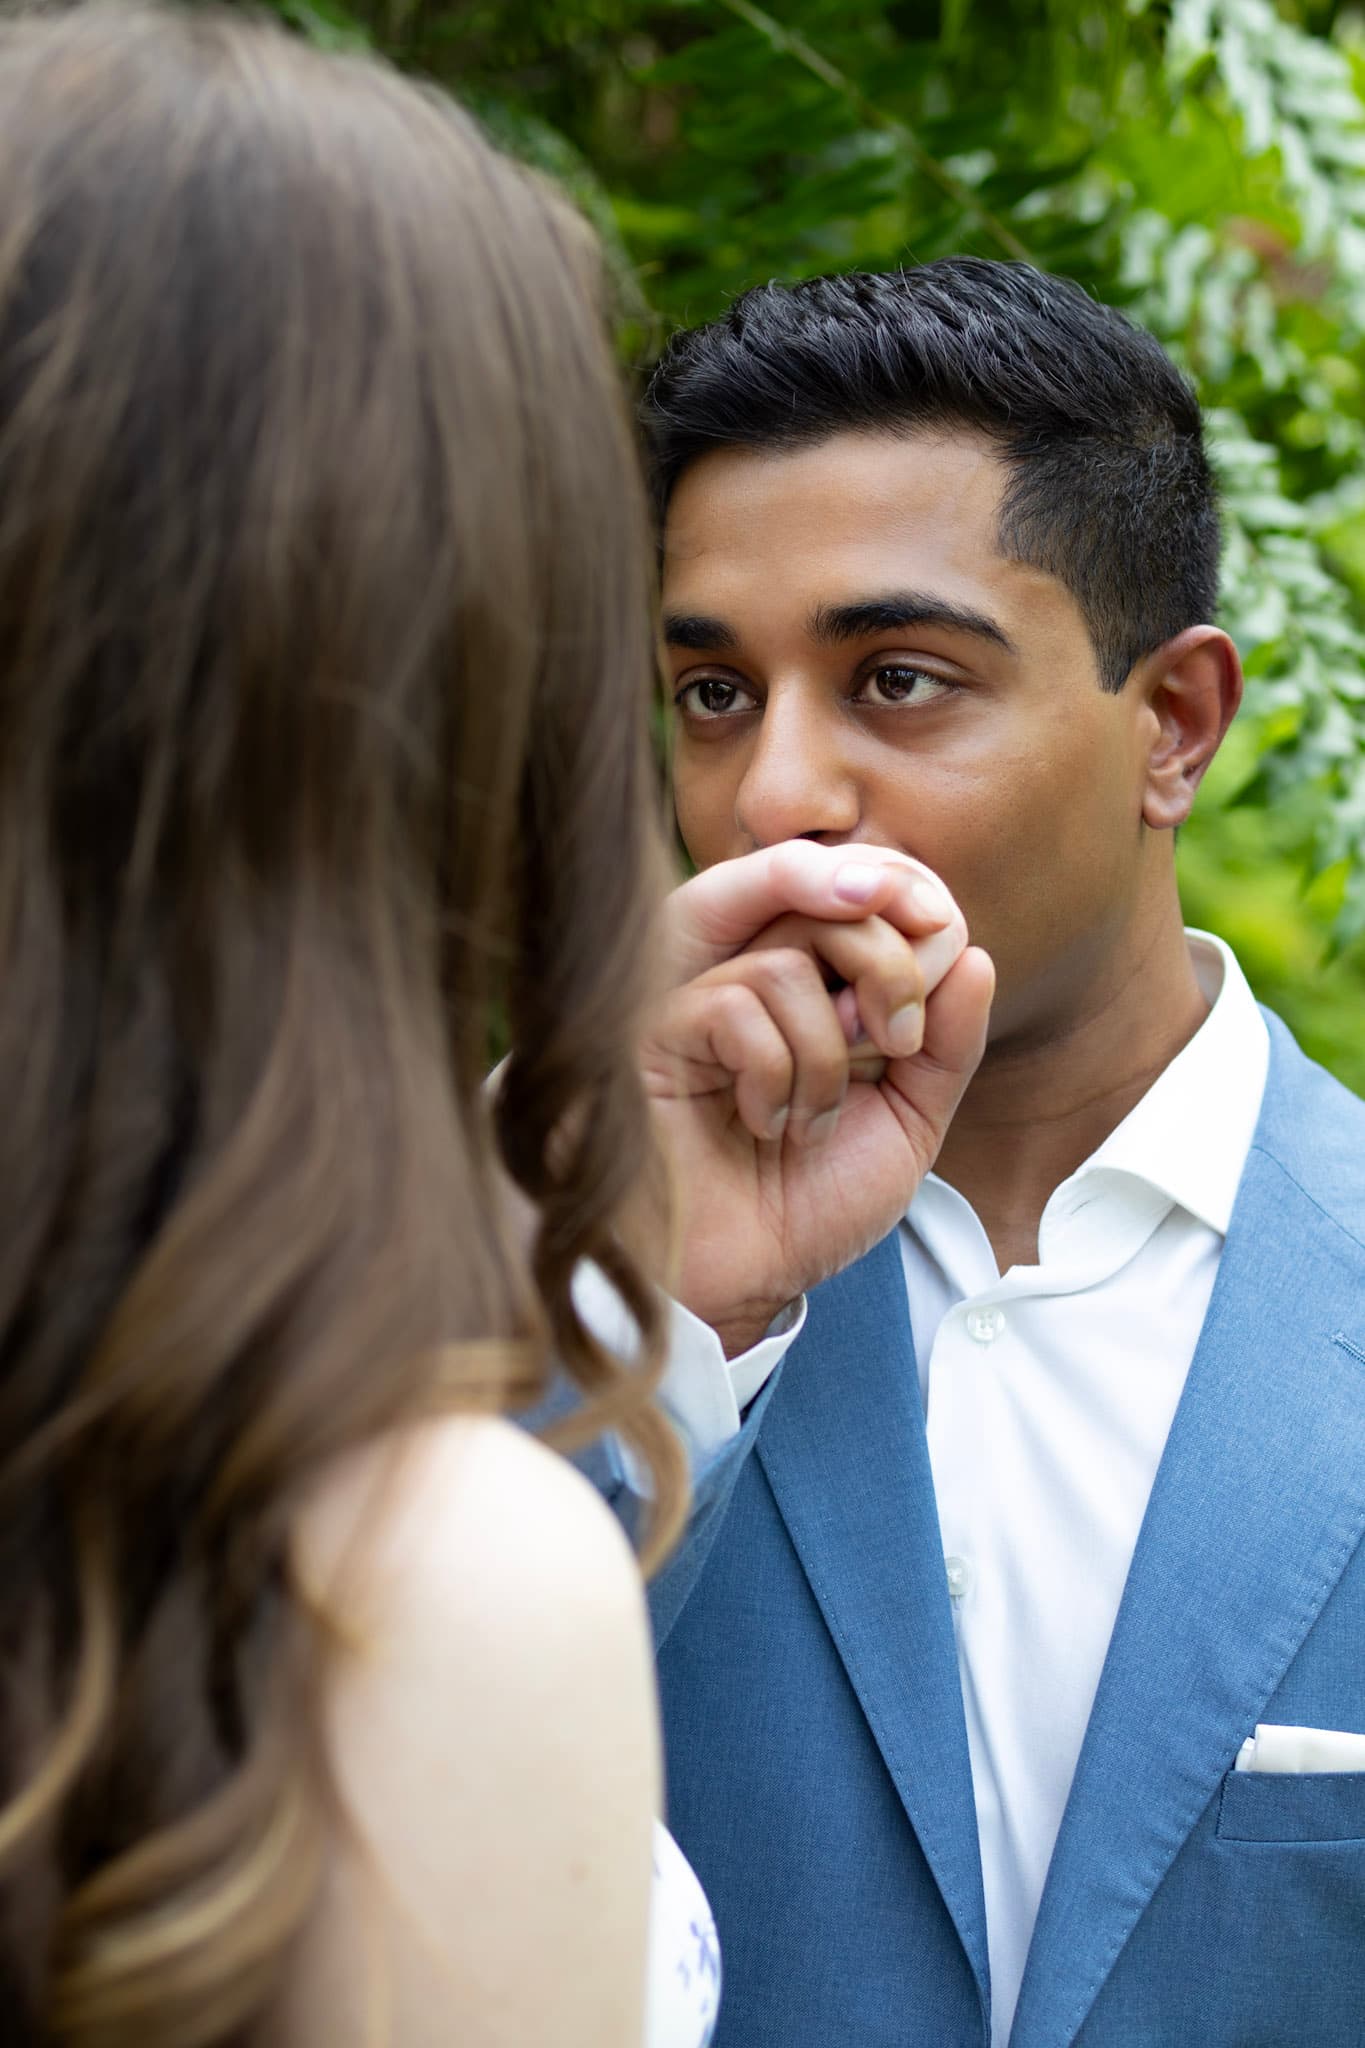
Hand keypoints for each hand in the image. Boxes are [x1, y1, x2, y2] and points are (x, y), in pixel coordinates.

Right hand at [643, 842, 993, 1353]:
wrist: (741, 1283)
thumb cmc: (808, 1205)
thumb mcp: (907, 1123)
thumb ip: (945, 1044)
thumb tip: (975, 956)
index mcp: (810, 990)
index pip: (857, 902)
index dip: (906, 908)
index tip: (948, 956)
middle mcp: (752, 980)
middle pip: (823, 904)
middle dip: (886, 966)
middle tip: (897, 1046)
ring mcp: (697, 1002)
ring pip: (785, 963)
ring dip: (826, 1056)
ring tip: (811, 1125)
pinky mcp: (656, 1033)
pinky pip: (734, 1005)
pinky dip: (774, 1075)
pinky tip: (764, 1125)